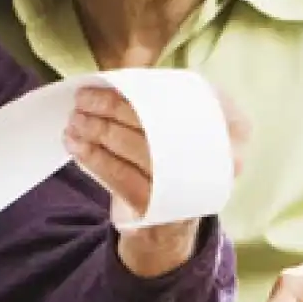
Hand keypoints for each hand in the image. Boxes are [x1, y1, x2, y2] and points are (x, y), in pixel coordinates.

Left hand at [64, 82, 249, 278]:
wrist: (172, 224)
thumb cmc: (174, 164)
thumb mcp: (185, 130)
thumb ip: (165, 102)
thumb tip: (121, 76)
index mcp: (227, 130)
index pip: (180, 102)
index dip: (142, 90)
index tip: (111, 82)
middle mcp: (213, 158)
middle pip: (152, 122)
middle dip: (111, 107)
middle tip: (84, 99)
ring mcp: (184, 185)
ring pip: (131, 147)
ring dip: (96, 129)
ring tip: (76, 119)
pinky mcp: (157, 207)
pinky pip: (118, 176)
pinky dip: (92, 157)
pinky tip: (76, 144)